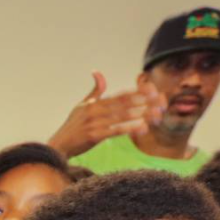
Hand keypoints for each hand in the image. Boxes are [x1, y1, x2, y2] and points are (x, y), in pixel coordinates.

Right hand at [46, 73, 166, 158]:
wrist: (58, 147)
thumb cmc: (72, 127)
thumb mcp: (81, 106)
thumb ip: (94, 91)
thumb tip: (97, 72)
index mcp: (94, 103)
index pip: (120, 95)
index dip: (137, 92)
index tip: (153, 90)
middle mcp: (94, 111)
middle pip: (124, 104)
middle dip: (144, 102)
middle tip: (160, 101)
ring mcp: (94, 123)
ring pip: (122, 117)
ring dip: (141, 115)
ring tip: (156, 114)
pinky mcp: (94, 136)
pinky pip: (116, 131)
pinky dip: (130, 128)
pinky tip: (142, 128)